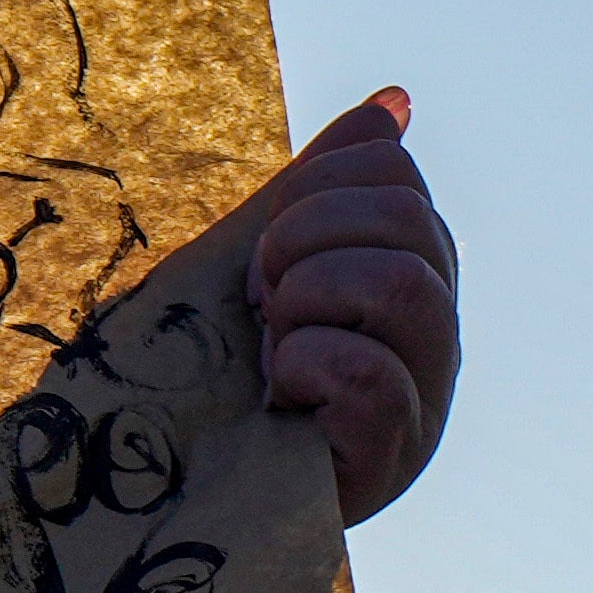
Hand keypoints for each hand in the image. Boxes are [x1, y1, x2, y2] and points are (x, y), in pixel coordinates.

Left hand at [237, 84, 459, 522]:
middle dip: (304, 239)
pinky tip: (281, 398)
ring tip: (273, 344)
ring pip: (402, 286)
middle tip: (260, 299)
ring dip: (307, 299)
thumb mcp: (259, 261)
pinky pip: (371, 374)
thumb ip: (321, 185)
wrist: (159, 491)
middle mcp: (433, 333)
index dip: (312, 189)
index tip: (263, 253)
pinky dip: (304, 368)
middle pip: (409, 219)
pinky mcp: (393, 457)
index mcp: (406, 272)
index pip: (394, 173)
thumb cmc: (210, 375)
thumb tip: (394, 102)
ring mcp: (424, 398)